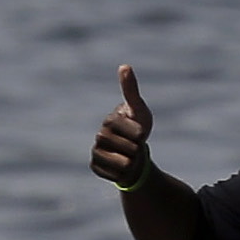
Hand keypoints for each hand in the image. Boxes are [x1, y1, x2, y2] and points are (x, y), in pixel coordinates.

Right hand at [91, 64, 152, 184]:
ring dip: (126, 161)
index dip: (134, 131)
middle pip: (114, 142)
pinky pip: (106, 172)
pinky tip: (125, 169)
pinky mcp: (95, 166)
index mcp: (109, 121)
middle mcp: (99, 135)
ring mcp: (96, 151)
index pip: (117, 124)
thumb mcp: (139, 110)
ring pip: (110, 159)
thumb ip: (131, 90)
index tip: (143, 134)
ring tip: (133, 159)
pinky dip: (119, 173)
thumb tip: (124, 66)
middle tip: (138, 148)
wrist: (137, 155)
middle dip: (132, 147)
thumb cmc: (138, 128)